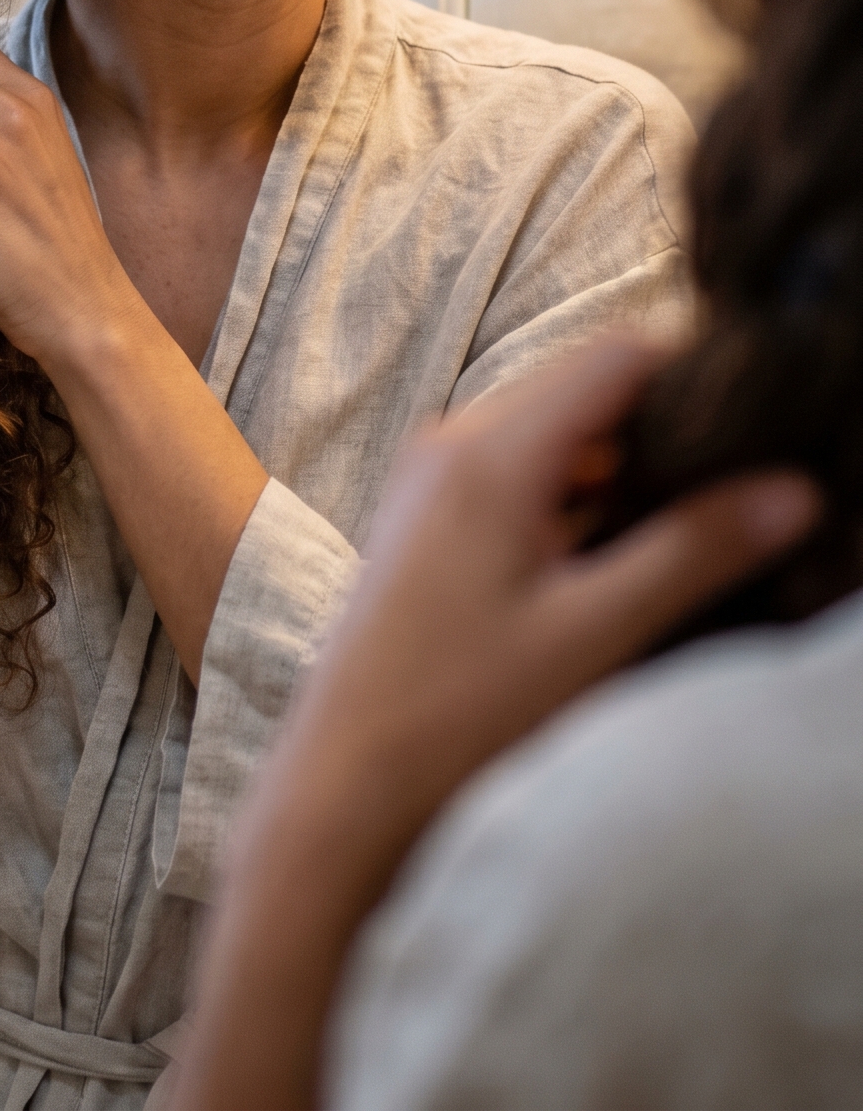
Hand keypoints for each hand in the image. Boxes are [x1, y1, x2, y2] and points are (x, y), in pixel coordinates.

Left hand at [280, 337, 820, 844]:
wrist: (345, 782)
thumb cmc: (458, 713)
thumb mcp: (593, 632)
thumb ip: (692, 552)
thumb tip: (792, 492)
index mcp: (491, 452)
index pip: (614, 356)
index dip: (693, 373)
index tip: (758, 414)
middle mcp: (453, 443)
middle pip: (584, 388)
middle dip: (665, 421)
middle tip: (744, 470)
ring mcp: (433, 478)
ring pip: (554, 432)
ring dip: (624, 462)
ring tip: (700, 512)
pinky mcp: (429, 518)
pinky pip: (521, 472)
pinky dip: (578, 493)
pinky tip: (626, 548)